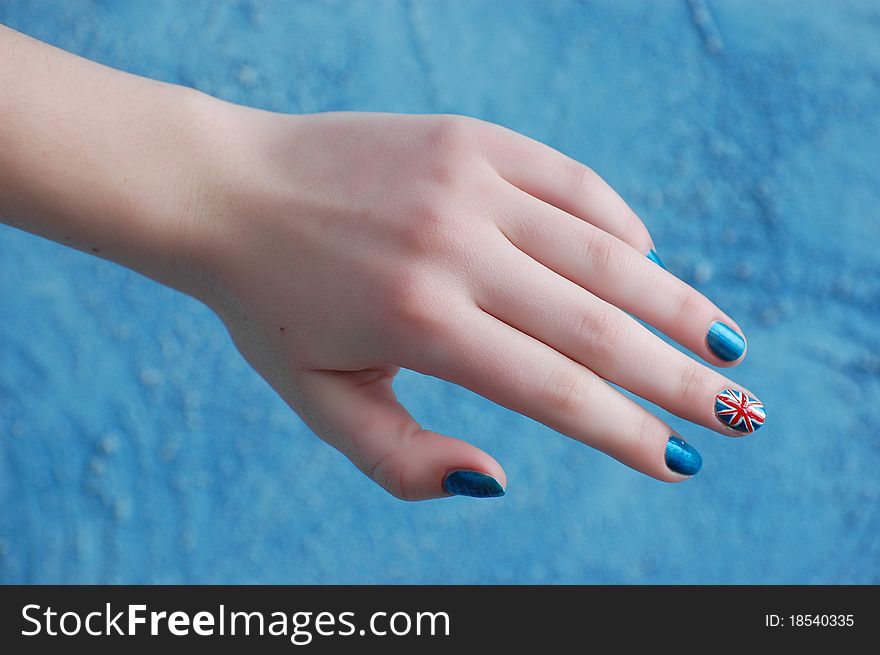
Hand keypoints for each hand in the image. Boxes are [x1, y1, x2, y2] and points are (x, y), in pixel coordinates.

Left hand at [181, 107, 763, 500]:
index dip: (628, 432)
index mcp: (420, 323)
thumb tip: (500, 480)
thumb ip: (403, 460)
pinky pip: (572, 182)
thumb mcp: (319, 402)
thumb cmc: (271, 308)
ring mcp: (468, 183)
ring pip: (603, 252)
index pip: (555, 392)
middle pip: (599, 326)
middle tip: (742, 413)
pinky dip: (619, 224)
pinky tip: (645, 262)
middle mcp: (455, 248)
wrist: (227, 189)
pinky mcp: (471, 139)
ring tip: (724, 342)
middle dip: (681, 378)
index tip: (681, 461)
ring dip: (673, 303)